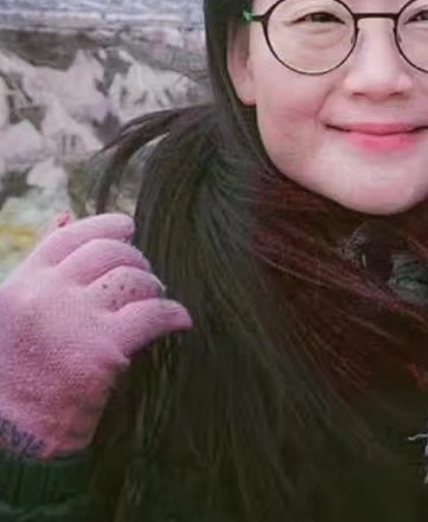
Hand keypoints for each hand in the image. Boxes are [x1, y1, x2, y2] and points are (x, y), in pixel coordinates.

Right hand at [0, 212, 191, 458]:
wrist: (10, 442)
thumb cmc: (14, 375)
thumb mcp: (14, 312)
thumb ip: (42, 266)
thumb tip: (66, 217)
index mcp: (21, 284)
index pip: (72, 236)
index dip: (107, 227)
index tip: (128, 229)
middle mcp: (46, 295)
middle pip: (110, 252)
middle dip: (135, 260)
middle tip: (144, 280)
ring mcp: (74, 320)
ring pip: (135, 278)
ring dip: (153, 288)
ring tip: (153, 302)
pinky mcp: (103, 350)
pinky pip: (155, 313)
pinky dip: (174, 315)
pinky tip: (180, 322)